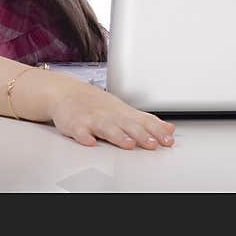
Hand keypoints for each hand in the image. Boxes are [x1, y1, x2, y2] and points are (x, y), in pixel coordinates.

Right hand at [48, 82, 175, 148]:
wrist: (66, 92)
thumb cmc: (97, 105)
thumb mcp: (123, 111)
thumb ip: (146, 122)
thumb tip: (169, 130)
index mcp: (122, 113)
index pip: (143, 121)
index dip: (156, 131)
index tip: (167, 140)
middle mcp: (109, 116)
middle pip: (127, 125)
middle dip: (140, 134)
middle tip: (152, 143)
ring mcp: (92, 119)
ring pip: (105, 127)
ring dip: (117, 135)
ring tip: (127, 143)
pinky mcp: (74, 124)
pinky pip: (78, 131)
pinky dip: (83, 136)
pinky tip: (89, 141)